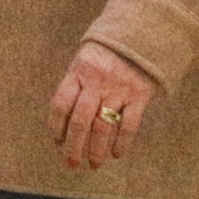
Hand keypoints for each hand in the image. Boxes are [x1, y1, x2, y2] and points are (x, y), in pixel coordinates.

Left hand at [50, 40, 156, 169]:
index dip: (56, 125)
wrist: (141, 34)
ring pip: (103, 126)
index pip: (60, 103)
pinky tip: (117, 154)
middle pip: (80, 120)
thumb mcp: (85, 59)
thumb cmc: (108, 51)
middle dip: (74, 146)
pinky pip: (129, 124)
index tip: (57, 142)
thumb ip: (76, 84)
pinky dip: (122, 142)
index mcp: (78, 72)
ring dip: (97, 149)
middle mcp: (96, 82)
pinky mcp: (139, 95)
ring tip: (94, 164)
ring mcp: (118, 89)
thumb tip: (63, 119)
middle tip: (71, 163)